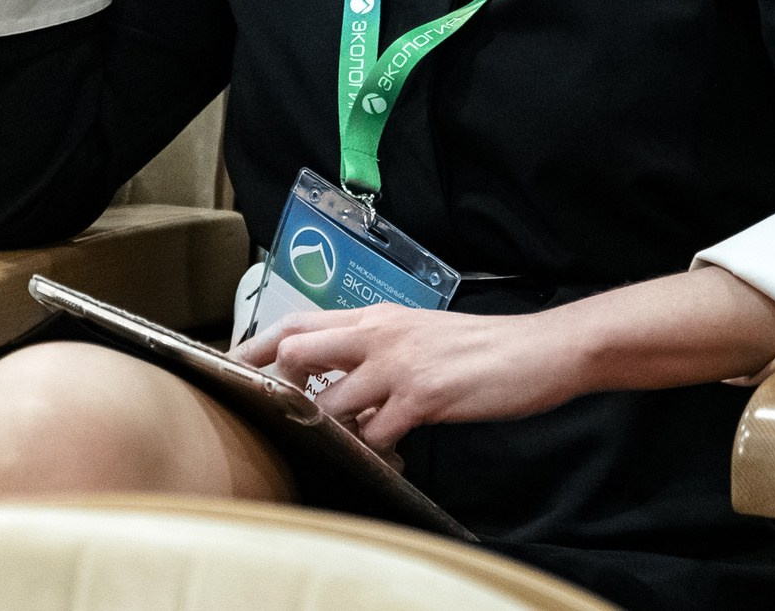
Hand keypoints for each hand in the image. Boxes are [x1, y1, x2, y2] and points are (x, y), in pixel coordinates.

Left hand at [237, 304, 589, 452]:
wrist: (541, 350)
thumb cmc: (486, 348)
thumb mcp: (425, 337)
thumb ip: (382, 355)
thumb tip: (347, 391)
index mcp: (380, 317)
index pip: (300, 321)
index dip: (258, 344)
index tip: (233, 367)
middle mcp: (381, 334)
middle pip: (295, 348)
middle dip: (273, 383)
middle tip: (270, 414)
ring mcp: (399, 365)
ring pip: (329, 402)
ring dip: (329, 430)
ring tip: (346, 445)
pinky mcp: (422, 396)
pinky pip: (374, 435)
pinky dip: (374, 452)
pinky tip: (391, 456)